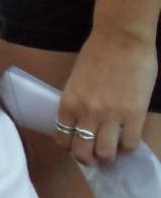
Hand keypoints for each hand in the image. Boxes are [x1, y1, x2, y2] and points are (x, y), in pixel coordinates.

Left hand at [55, 27, 157, 164]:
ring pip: (106, 154)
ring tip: (113, 147)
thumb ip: (78, 101)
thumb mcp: (76, 80)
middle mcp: (86, 113)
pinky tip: (128, 137)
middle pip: (82, 153)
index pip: (62, 138)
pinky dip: (128, 146)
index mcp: (68, 103)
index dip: (70, 146)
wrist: (121, 39)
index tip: (78, 143)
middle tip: (96, 153)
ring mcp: (110, 116)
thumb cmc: (97, 53)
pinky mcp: (134, 115)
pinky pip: (130, 144)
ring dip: (109, 155)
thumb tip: (83, 120)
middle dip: (88, 158)